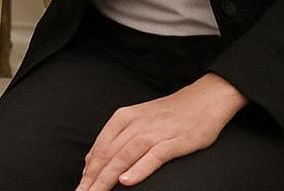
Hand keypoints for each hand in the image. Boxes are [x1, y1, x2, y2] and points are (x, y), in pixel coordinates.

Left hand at [75, 74, 246, 188]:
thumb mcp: (137, 119)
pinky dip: (138, 169)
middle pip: (108, 155)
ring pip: (124, 157)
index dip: (88, 170)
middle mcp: (135, 124)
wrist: (203, 100)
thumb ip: (116, 138)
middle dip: (93, 178)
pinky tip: (127, 181)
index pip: (99, 148)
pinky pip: (152, 157)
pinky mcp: (173, 142)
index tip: (80, 187)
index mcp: (124, 118)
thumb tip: (92, 161)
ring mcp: (154, 133)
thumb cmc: (169, 113)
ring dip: (108, 178)